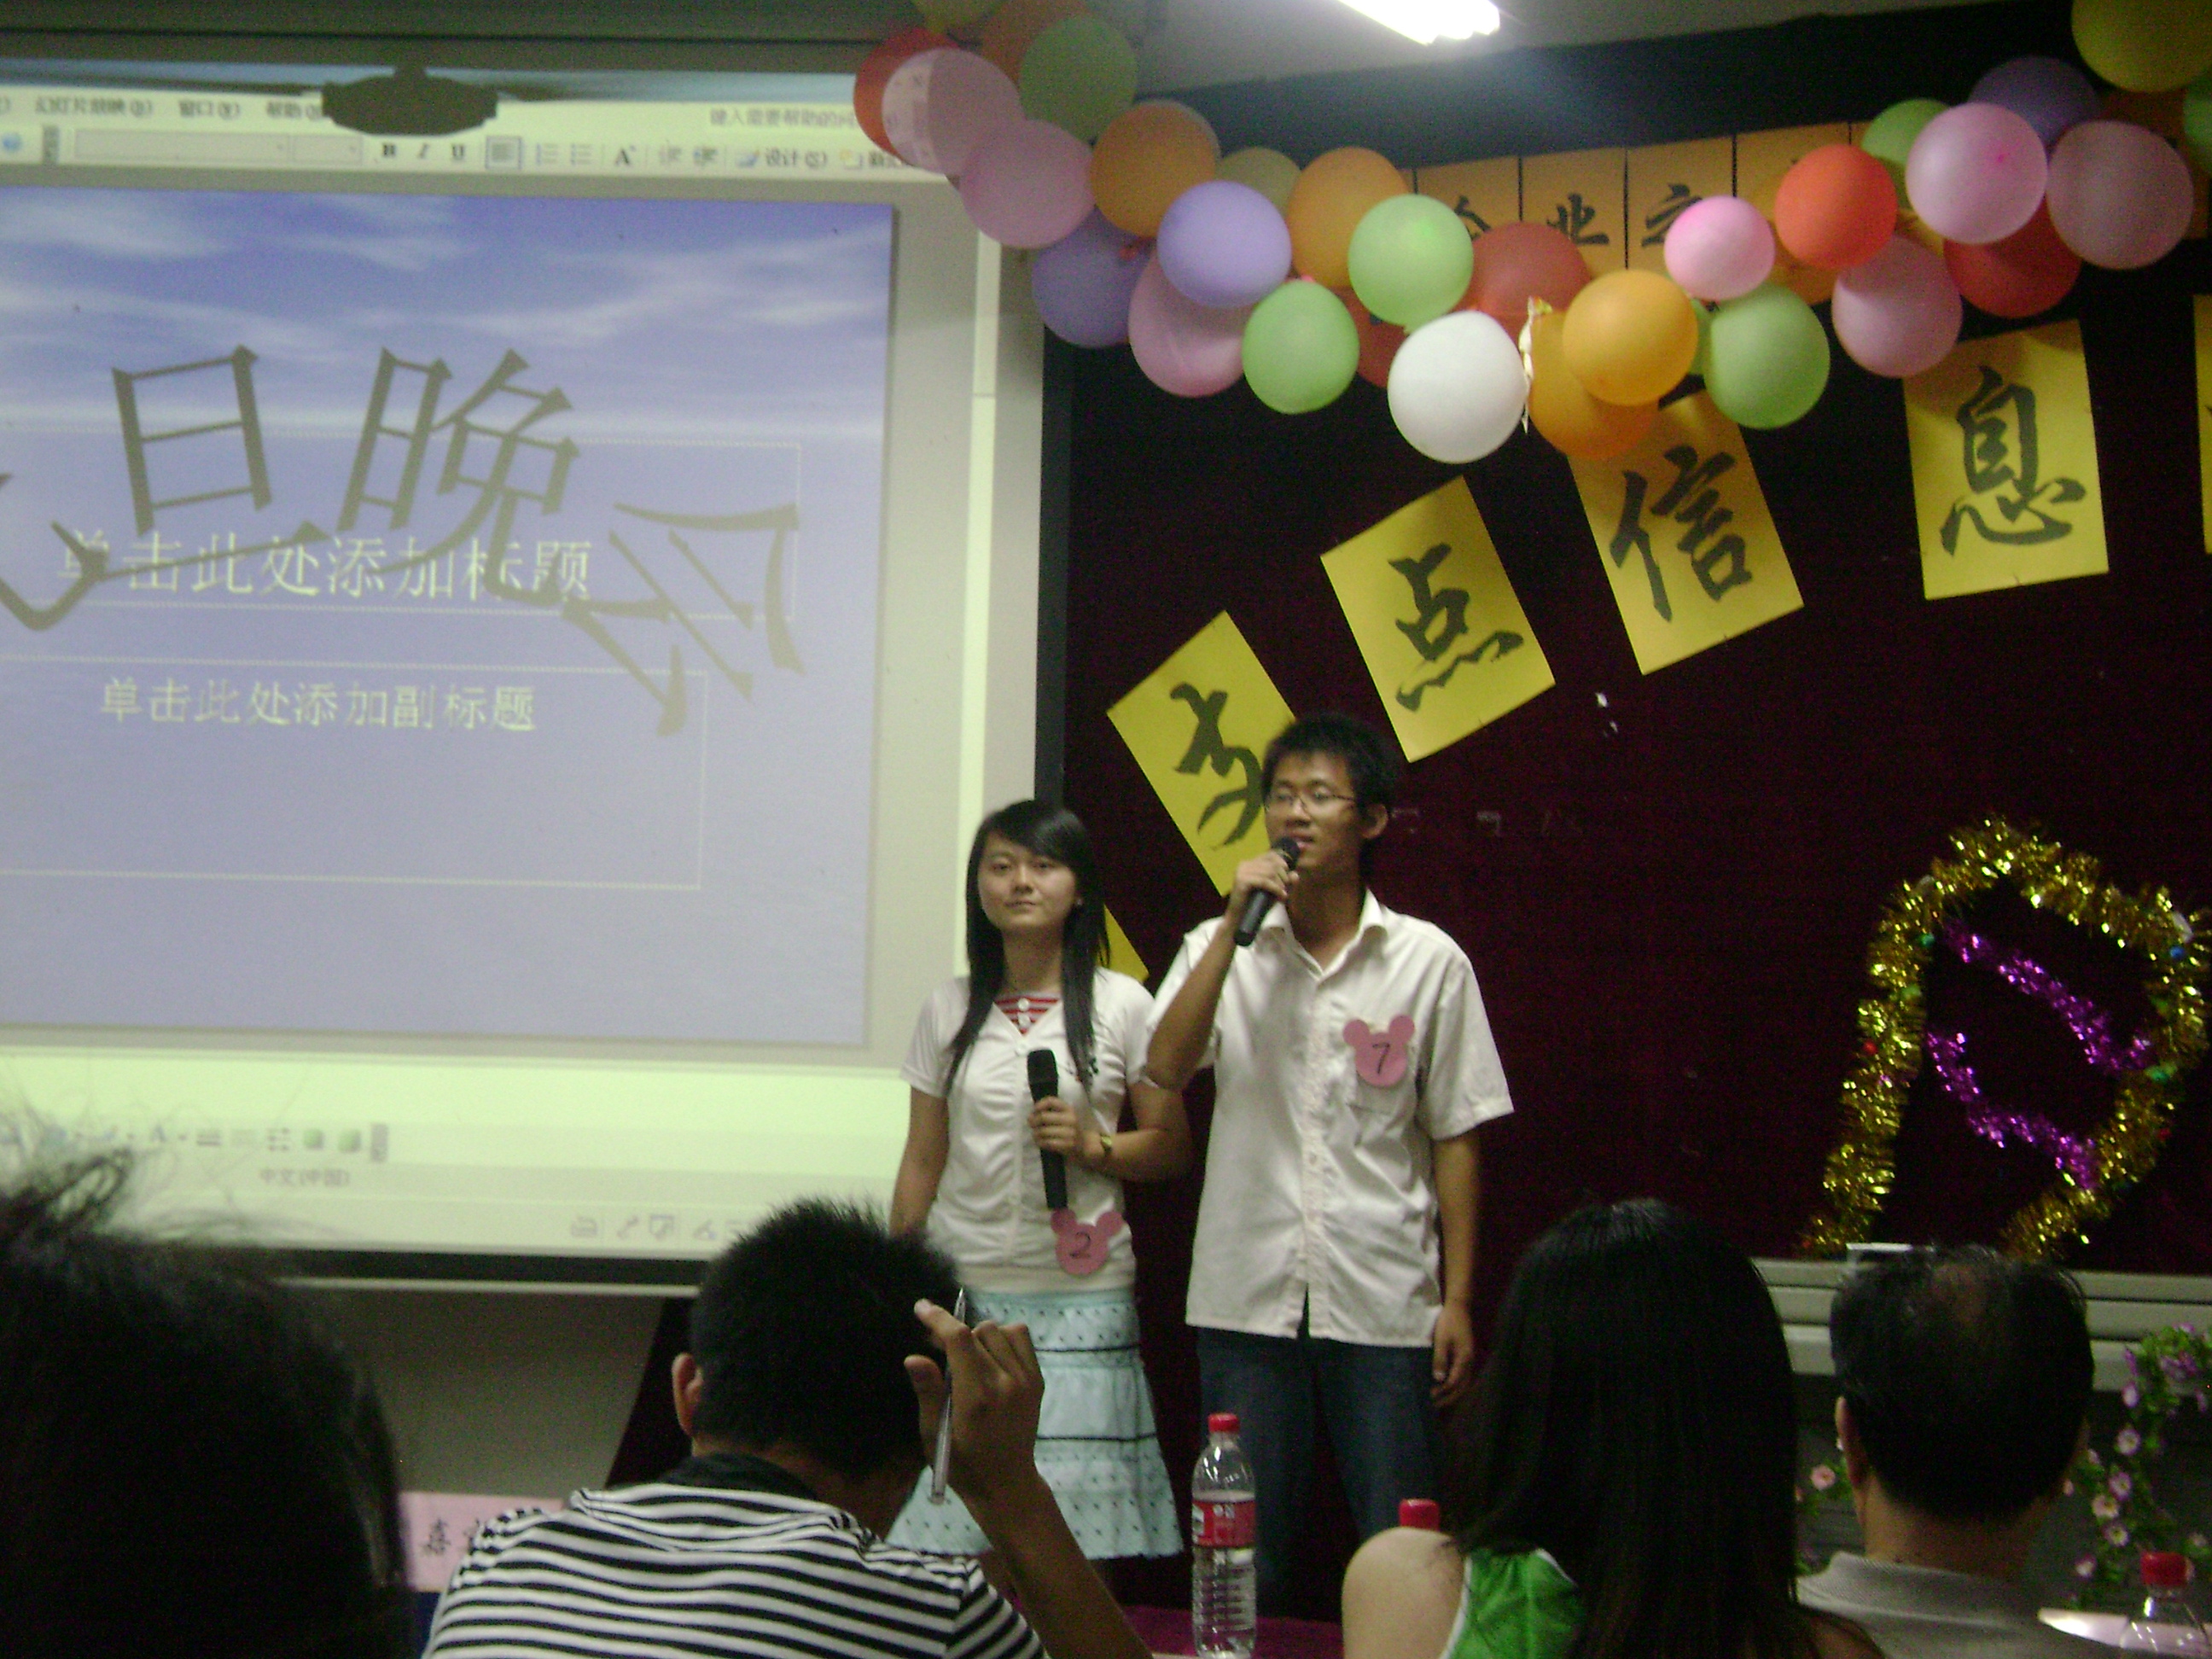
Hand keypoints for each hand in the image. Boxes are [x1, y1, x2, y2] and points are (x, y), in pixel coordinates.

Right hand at [906, 1300, 1045, 1509]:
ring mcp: (1026, 1381)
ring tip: (964, 1356)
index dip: (938, 1318)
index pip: (959, 1340)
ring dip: (977, 1335)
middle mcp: (1005, 1384)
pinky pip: (1021, 1338)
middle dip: (952, 1333)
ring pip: (999, 1330)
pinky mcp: (1037, 1381)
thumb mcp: (934, 1435)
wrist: (1005, 1483)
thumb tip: (913, 1357)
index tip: (921, 1308)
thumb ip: (928, 1392)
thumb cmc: (961, 1463)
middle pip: (977, 1332)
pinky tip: (989, 1355)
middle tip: (936, 1346)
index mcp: (977, 1399)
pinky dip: (1003, 1337)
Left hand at [1028, 1096, 1099, 1164]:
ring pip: (1043, 1131)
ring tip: (1035, 1134)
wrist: (1084, 1145)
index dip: (1039, 1105)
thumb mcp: (1065, 1116)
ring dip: (1035, 1133)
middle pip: (1043, 1117)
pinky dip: (1040, 1142)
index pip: (1051, 1101)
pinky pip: (1047, 1142)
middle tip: (1030, 1124)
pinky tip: (1040, 1142)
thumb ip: (1052, 1112)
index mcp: (1069, 1109)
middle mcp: (1070, 1119)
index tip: (1034, 1110)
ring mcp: (1070, 1133)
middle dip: (1033, 1121)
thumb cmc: (1070, 1129)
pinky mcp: (1067, 1145)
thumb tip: (1032, 1114)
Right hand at [1222, 845, 1294, 923]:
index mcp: (1250, 863)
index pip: (1270, 854)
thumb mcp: (1274, 891)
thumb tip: (1295, 874)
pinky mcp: (1242, 881)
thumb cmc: (1256, 904)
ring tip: (1283, 894)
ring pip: (1269, 872)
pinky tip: (1281, 896)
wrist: (1240, 918)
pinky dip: (1275, 888)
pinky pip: (1264, 881)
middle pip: (1272, 864)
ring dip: (1280, 884)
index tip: (1289, 873)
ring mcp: (1242, 871)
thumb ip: (1285, 882)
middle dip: (1283, 876)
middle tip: (1285, 889)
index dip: (1282, 862)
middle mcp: (1245, 864)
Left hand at [1431, 1303, 1477, 1406]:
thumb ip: (1440, 1359)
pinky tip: (1446, 1386)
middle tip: (1435, 1405)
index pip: (1454, 1382)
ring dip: (1453, 1393)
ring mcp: (1470, 1360)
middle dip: (1449, 1398)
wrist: (1459, 1307)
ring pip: (1464, 1383)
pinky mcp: (1467, 1356)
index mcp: (1464, 1359)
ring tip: (1440, 1400)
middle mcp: (1470, 1362)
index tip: (1431, 1397)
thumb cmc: (1448, 1322)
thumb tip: (1438, 1379)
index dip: (1443, 1391)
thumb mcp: (1441, 1340)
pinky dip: (1456, 1385)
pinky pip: (1463, 1376)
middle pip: (1462, 1387)